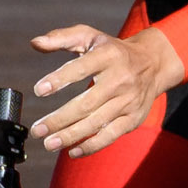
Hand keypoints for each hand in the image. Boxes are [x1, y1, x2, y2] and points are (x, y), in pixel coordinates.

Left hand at [26, 23, 184, 158]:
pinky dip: (91, 146)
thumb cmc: (112, 50)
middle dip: (59, 119)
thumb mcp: (90, 36)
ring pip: (97, 122)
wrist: (152, 64)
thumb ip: (61, 38)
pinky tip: (72, 152)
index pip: (82, 68)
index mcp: (108, 55)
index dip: (60, 79)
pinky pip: (111, 135)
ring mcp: (128, 100)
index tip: (38, 91)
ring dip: (71, 136)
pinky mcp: (133, 118)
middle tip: (37, 130)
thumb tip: (35, 43)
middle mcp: (120, 79)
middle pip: (87, 103)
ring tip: (48, 143)